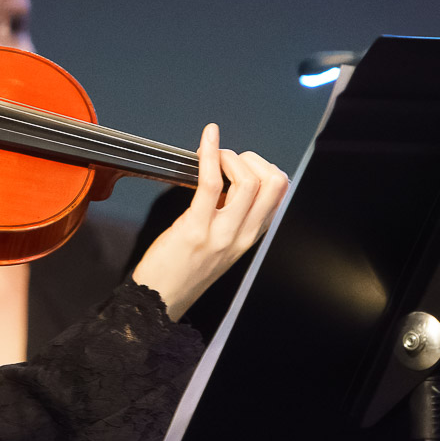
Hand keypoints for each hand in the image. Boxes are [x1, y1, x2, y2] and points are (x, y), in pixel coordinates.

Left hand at [130, 123, 286, 321]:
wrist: (159, 300)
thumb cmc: (183, 269)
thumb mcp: (221, 245)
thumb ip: (232, 216)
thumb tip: (230, 180)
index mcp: (251, 236)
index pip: (280, 191)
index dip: (262, 166)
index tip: (238, 163)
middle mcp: (242, 235)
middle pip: (272, 182)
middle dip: (250, 158)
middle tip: (225, 159)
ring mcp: (221, 233)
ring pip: (247, 181)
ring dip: (229, 156)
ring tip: (211, 156)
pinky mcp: (195, 229)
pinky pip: (211, 183)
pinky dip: (209, 154)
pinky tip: (206, 140)